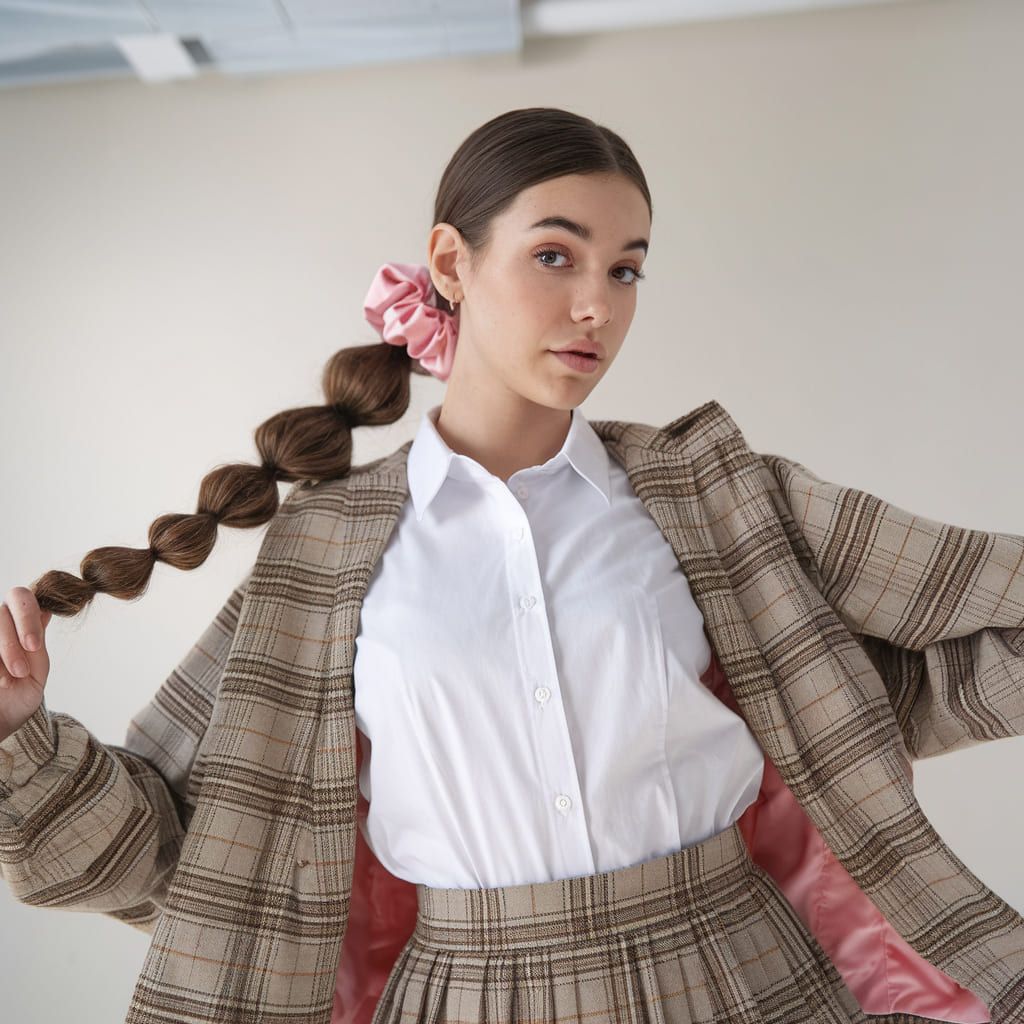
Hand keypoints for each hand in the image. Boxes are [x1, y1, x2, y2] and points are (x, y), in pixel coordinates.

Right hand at [0, 587, 51, 742]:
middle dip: (11, 642)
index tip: (33, 646)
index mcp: (19, 621)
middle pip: (0, 613)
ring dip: (3, 650)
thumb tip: (46, 610)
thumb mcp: (36, 669)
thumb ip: (37, 641)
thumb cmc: (20, 693)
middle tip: (20, 671)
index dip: (27, 617)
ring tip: (9, 680)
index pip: (21, 597)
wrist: (1, 720)